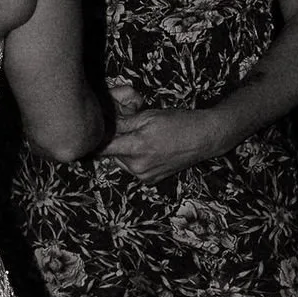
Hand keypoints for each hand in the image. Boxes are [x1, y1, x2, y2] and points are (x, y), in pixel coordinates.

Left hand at [107, 104, 225, 182]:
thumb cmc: (178, 123)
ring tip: (141, 138)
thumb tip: (102, 124)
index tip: (94, 133)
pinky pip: (133, 168)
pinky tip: (149, 149)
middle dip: (115, 142)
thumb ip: (122, 123)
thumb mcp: (147, 116)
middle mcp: (138, 166)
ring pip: (122, 161)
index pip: (103, 148)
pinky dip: (135, 159)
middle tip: (127, 129)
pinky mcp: (150, 180)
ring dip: (125, 151)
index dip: (96, 140)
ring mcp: (144, 175)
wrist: (203, 138)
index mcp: (136, 147)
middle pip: (112, 154)